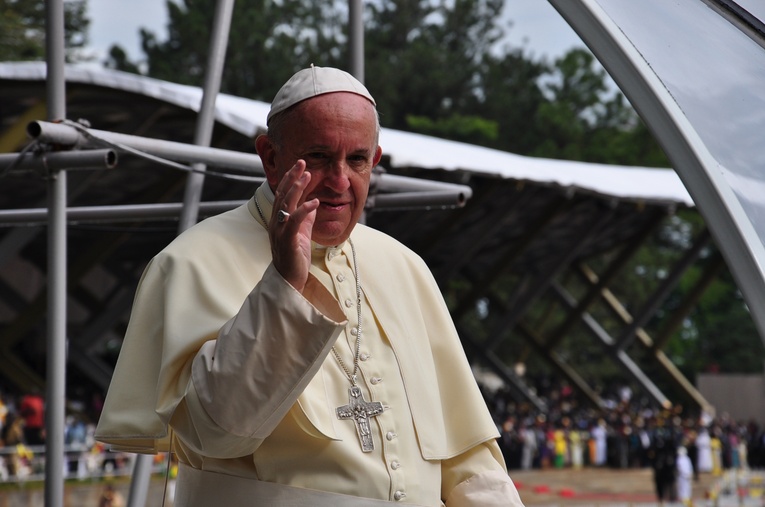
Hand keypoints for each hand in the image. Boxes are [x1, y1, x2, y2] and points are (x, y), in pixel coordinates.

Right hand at [268, 160, 318, 292]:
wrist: (289, 281)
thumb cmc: (294, 257)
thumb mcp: (301, 233)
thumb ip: (305, 218)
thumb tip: (312, 203)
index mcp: (278, 220)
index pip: (282, 194)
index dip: (290, 179)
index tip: (299, 166)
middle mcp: (276, 223)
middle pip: (282, 195)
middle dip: (292, 177)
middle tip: (301, 162)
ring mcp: (280, 232)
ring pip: (286, 205)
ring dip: (297, 188)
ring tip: (307, 175)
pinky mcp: (287, 241)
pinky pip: (294, 222)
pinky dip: (304, 210)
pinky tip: (314, 202)